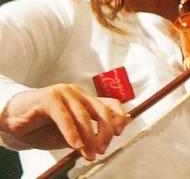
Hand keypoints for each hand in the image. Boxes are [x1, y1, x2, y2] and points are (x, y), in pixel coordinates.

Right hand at [0, 84, 128, 160]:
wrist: (12, 121)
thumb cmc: (42, 128)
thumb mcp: (69, 134)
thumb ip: (85, 135)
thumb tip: (101, 144)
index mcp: (86, 100)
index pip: (111, 104)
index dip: (119, 117)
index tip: (120, 133)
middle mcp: (78, 94)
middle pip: (101, 110)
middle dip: (105, 132)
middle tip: (101, 150)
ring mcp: (64, 93)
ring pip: (83, 115)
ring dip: (89, 137)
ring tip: (89, 154)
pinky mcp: (49, 97)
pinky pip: (64, 116)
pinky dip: (71, 132)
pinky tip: (75, 145)